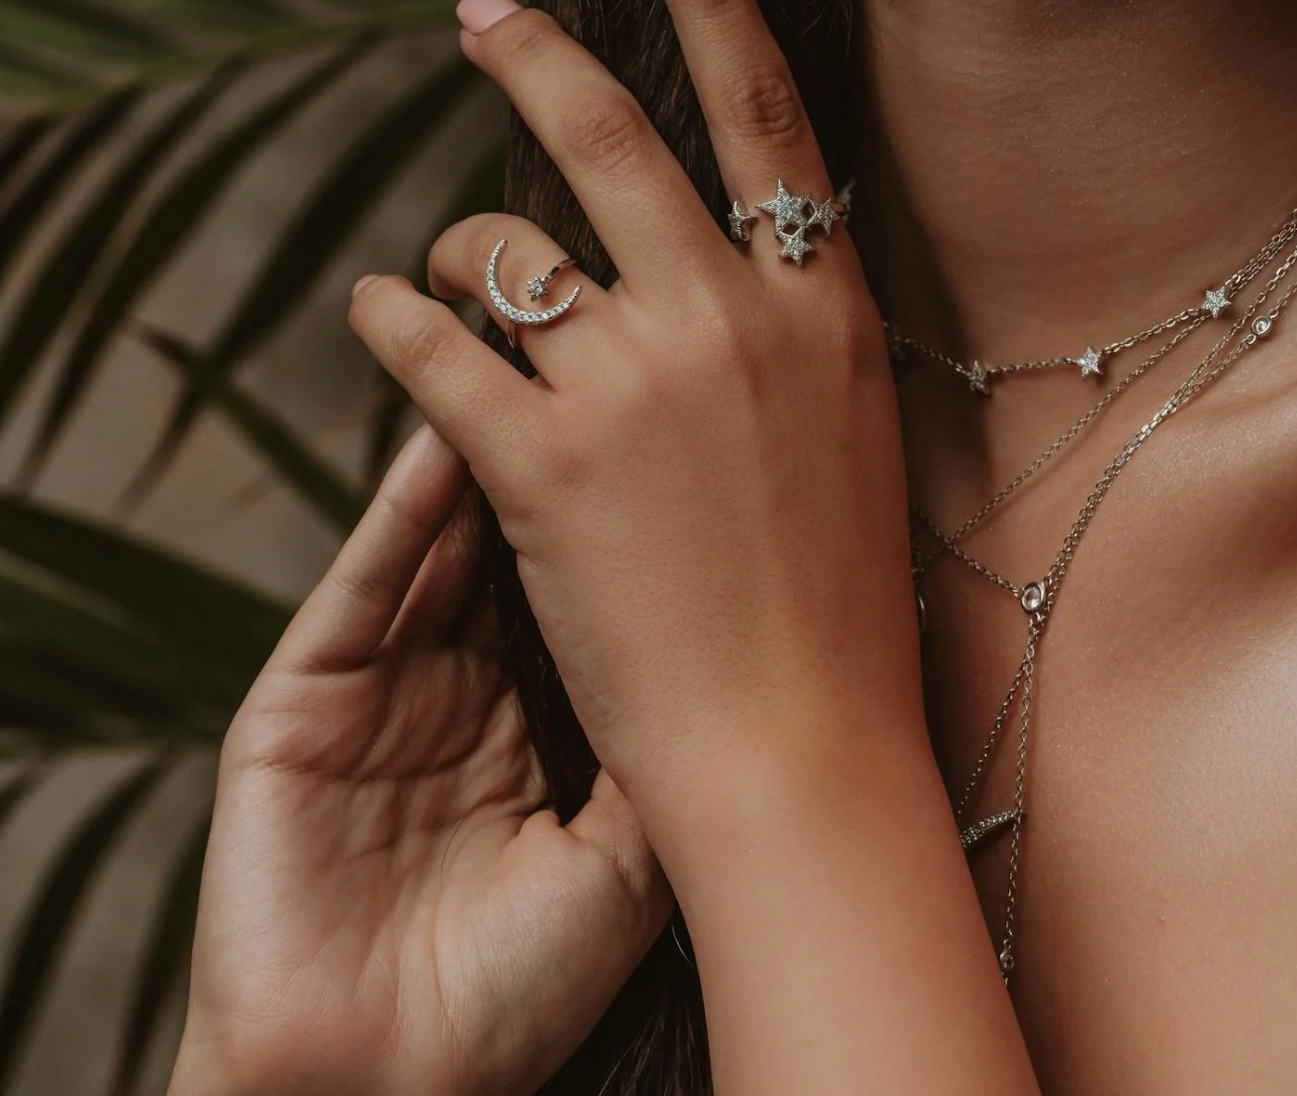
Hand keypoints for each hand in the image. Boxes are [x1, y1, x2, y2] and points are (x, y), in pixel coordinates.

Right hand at [172, 426, 670, 1095]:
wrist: (377, 1092)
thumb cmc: (517, 1001)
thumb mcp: (629, 866)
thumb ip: (670, 752)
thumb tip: (764, 645)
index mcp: (554, 734)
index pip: (602, 596)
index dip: (653, 522)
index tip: (718, 437)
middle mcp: (474, 697)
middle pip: (530, 549)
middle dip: (580, 458)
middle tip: (637, 359)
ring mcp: (386, 694)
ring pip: (445, 546)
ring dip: (493, 451)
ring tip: (549, 361)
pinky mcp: (301, 703)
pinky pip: (360, 586)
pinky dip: (403, 514)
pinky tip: (449, 437)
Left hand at [347, 0, 919, 824]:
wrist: (803, 757)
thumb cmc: (840, 630)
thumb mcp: (854, 456)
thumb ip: (801, 353)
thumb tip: (735, 285)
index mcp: (828, 322)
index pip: (770, 128)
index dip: (717, 25)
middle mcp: (735, 325)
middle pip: (613, 139)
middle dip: (532, 57)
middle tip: (484, 16)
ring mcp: (639, 389)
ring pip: (501, 252)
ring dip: (455, 257)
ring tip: (442, 285)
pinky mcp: (543, 467)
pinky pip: (430, 346)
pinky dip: (388, 320)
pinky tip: (379, 321)